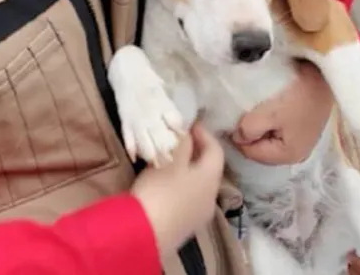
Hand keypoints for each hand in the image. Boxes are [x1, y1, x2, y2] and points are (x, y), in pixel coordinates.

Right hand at [131, 124, 224, 254]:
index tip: (189, 124)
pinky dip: (178, 187)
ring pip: (196, 186)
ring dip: (186, 171)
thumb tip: (188, 134)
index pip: (216, 150)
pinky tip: (162, 185)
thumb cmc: (160, 191)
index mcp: (211, 178)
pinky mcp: (183, 228)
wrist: (143, 236)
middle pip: (207, 169)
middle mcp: (210, 198)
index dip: (204, 134)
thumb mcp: (171, 160)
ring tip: (167, 160)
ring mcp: (198, 216)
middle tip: (178, 140)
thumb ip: (183, 144)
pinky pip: (186, 200)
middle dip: (195, 152)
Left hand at [231, 60, 333, 163]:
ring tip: (261, 107)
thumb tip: (238, 137)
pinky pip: (282, 130)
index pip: (251, 153)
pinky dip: (274, 120)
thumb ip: (247, 130)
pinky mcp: (307, 127)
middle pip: (262, 148)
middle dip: (252, 132)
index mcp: (288, 155)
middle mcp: (299, 154)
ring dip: (263, 125)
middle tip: (247, 111)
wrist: (322, 72)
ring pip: (271, 138)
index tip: (236, 117)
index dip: (239, 136)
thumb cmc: (295, 94)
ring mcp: (305, 141)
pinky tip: (274, 106)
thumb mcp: (266, 114)